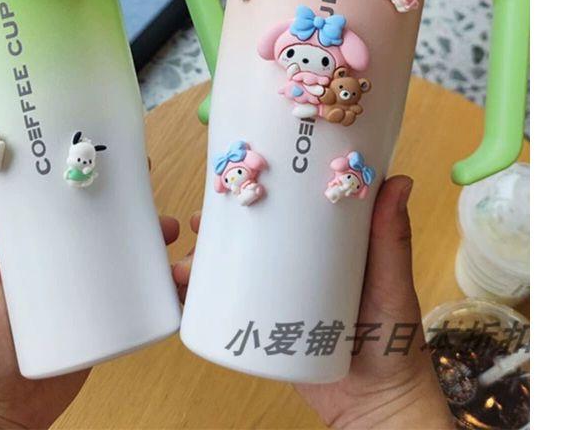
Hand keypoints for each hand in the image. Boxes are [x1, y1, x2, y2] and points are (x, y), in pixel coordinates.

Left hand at [0, 178, 180, 428]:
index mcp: (39, 247)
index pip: (71, 206)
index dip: (96, 182)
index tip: (118, 160)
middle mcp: (68, 265)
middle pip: (109, 229)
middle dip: (137, 211)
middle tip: (154, 202)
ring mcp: (89, 295)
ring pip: (131, 260)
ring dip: (156, 245)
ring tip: (171, 237)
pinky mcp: (106, 326)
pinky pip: (140, 302)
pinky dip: (164, 287)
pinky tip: (177, 280)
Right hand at [174, 176, 452, 429]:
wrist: (378, 406)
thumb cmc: (395, 339)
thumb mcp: (392, 281)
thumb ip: (393, 238)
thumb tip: (400, 180)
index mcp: (323, 246)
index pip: (284, 210)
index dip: (254, 191)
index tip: (231, 176)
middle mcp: (296, 267)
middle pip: (249, 239)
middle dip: (217, 228)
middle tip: (198, 222)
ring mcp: (279, 299)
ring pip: (232, 272)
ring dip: (201, 263)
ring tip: (184, 265)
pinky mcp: (267, 333)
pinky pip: (229, 312)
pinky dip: (202, 302)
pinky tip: (182, 295)